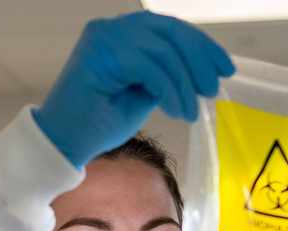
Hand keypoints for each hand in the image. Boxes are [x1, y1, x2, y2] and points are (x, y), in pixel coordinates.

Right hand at [32, 10, 234, 168]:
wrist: (63, 144)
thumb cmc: (97, 124)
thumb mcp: (142, 94)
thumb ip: (164, 74)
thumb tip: (199, 70)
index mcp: (119, 33)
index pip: (168, 28)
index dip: (200, 45)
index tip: (224, 68)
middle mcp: (109, 28)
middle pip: (169, 31)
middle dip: (199, 59)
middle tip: (213, 88)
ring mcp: (103, 38)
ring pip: (162, 50)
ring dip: (183, 83)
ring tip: (189, 110)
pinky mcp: (101, 54)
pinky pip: (150, 66)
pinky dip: (169, 89)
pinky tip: (176, 110)